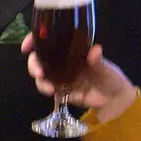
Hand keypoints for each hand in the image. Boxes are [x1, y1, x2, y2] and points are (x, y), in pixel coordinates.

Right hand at [23, 38, 137, 121]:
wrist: (114, 101)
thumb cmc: (111, 78)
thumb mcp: (106, 69)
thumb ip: (98, 61)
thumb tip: (95, 50)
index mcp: (72, 49)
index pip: (50, 39)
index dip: (34, 40)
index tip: (27, 46)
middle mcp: (63, 60)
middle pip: (40, 57)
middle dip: (34, 63)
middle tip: (38, 72)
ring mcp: (60, 75)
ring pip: (41, 73)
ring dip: (39, 79)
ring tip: (49, 88)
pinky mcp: (61, 89)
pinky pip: (47, 87)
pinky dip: (46, 89)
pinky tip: (53, 93)